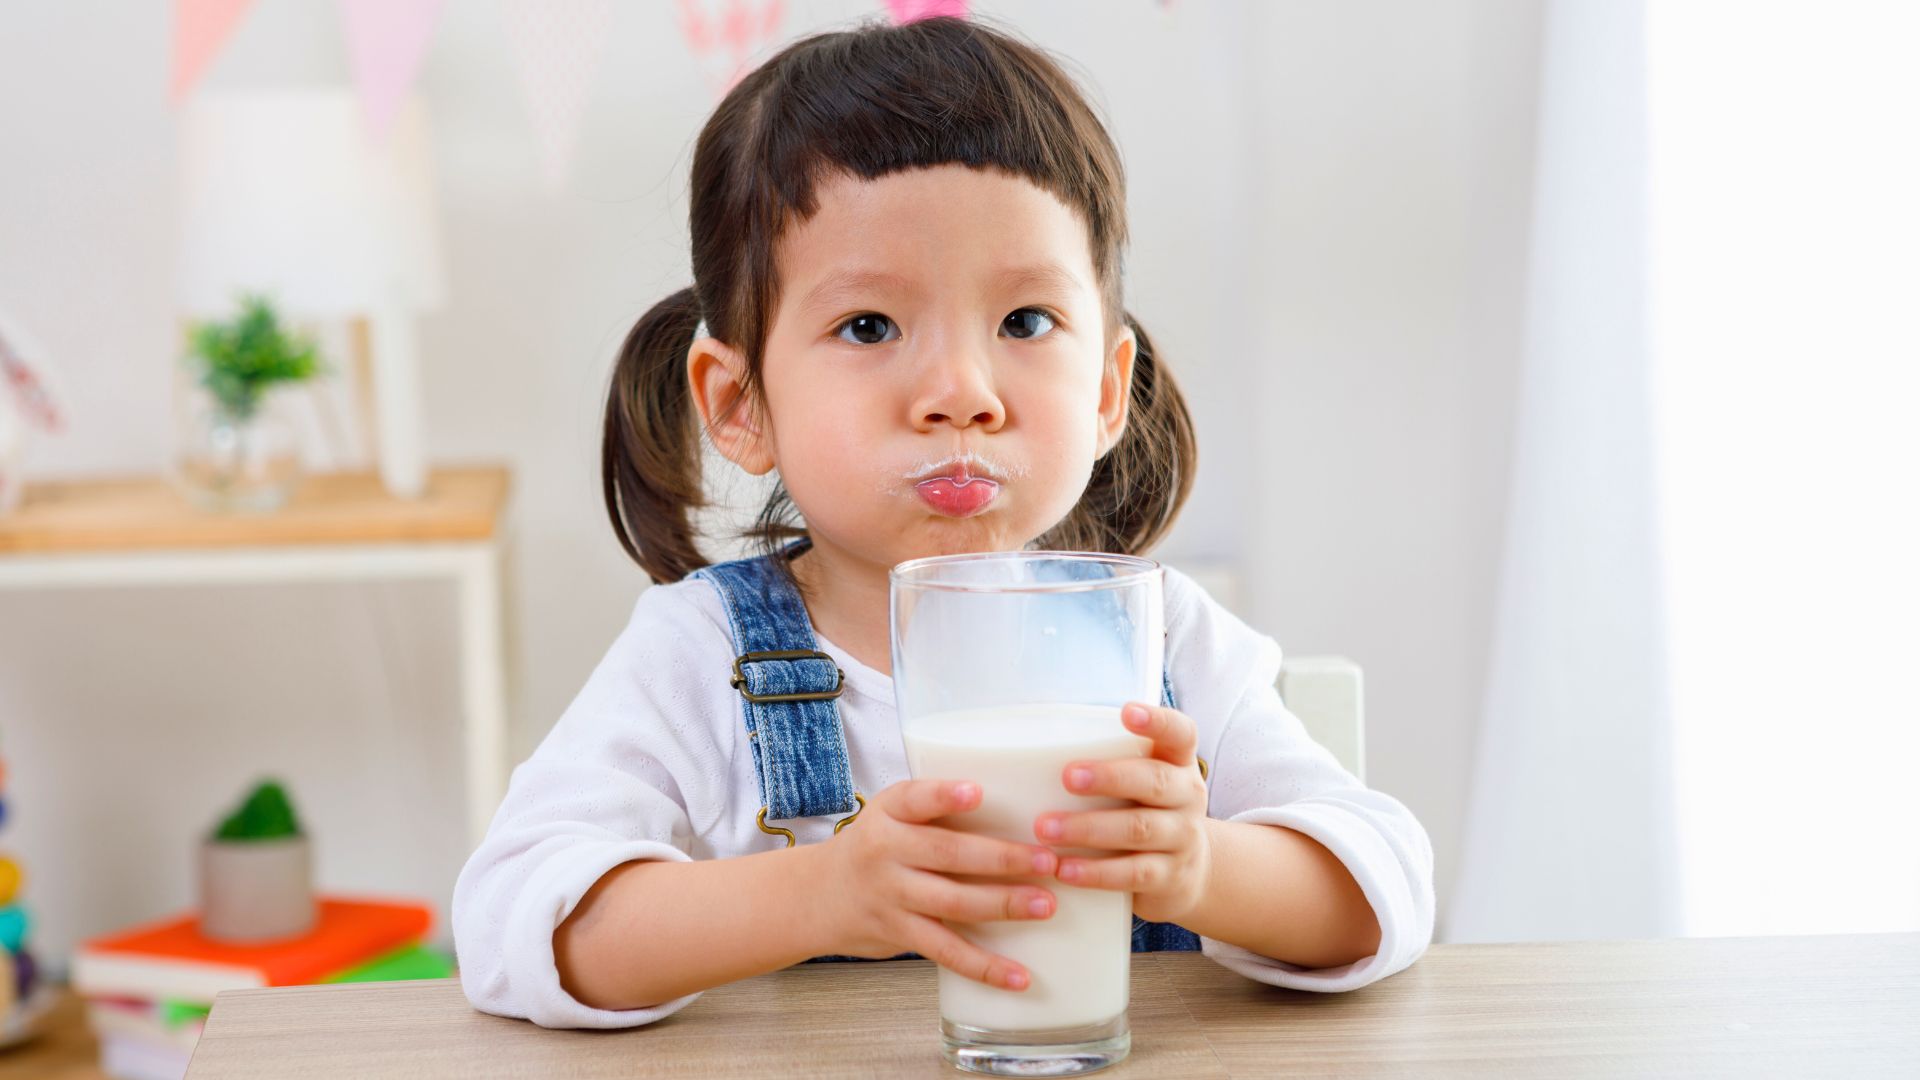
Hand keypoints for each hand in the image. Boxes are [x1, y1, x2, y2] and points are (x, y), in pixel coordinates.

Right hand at [811, 778, 1059, 991]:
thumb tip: (1016, 809)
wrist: (816, 897)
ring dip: (1003, 904)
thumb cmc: (872, 848)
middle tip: (1048, 860)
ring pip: (953, 903)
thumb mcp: (889, 815)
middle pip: (949, 854)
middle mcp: (886, 853)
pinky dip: (985, 966)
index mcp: (888, 813)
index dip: (944, 795)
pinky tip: (1018, 975)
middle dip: (1003, 857)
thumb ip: (933, 809)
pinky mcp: (899, 934)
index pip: (914, 799)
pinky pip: (947, 951)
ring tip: (1045, 904)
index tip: (976, 793)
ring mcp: (892, 896)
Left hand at [1035, 702, 1211, 923]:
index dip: (1157, 721)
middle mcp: (1187, 796)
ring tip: (1046, 829)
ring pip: (1138, 829)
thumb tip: (1031, 741)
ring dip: (1089, 828)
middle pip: (1154, 781)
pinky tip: (1064, 870)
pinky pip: (1133, 873)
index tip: (1127, 711)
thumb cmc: (1146, 811)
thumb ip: (1109, 760)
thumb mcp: (1143, 782)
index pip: (1180, 733)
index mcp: (1178, 763)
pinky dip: (1096, 872)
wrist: (1188, 872)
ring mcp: (1182, 838)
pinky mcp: (1170, 876)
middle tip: (1066, 777)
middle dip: (1109, 778)